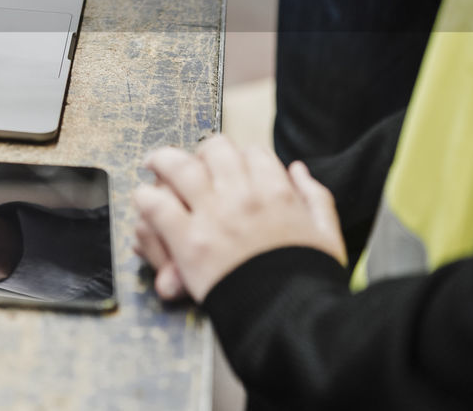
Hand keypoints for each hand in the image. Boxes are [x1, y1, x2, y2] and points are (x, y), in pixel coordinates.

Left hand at [131, 135, 344, 302]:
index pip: (253, 153)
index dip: (240, 155)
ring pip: (179, 169)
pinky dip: (147, 200)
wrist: (291, 320)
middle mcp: (243, 197)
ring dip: (163, 162)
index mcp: (278, 193)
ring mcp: (213, 216)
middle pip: (214, 151)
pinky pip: (157, 206)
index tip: (231, 165)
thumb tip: (298, 170)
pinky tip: (145, 200)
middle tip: (190, 160)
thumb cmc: (310, 281)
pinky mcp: (188, 241)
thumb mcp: (328, 235)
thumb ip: (315, 198)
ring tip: (153, 164)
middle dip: (201, 152)